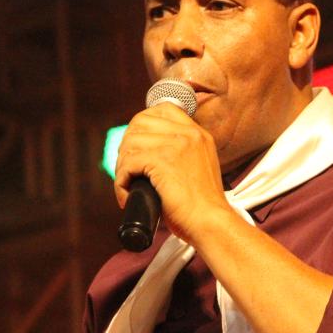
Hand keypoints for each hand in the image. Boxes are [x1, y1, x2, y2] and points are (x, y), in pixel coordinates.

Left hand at [115, 102, 233, 242]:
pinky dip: (121, 181)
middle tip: (128, 170)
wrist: (212, 223)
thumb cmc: (202, 208)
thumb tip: (147, 154)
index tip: (137, 147)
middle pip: (140, 122)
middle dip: (127, 145)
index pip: (164, 109)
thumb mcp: (199, 169)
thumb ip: (181, 155)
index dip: (142, 124)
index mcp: (198, 134)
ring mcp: (176, 145)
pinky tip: (127, 196)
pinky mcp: (162, 161)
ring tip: (127, 185)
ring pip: (130, 142)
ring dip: (122, 165)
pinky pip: (128, 163)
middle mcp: (189, 134)